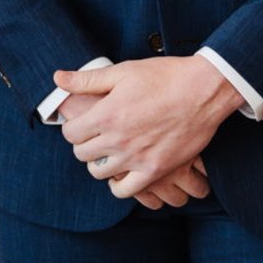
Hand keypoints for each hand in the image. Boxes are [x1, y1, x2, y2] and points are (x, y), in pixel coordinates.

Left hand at [56, 90, 209, 207]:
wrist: (204, 90)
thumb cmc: (164, 76)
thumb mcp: (123, 71)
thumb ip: (87, 79)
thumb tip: (58, 78)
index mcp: (107, 114)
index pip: (71, 134)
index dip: (74, 127)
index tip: (83, 123)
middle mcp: (118, 139)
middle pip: (82, 154)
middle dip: (84, 144)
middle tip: (96, 134)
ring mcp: (136, 158)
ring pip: (99, 173)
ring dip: (100, 162)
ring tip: (110, 149)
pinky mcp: (155, 170)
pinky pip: (124, 191)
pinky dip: (119, 184)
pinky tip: (124, 169)